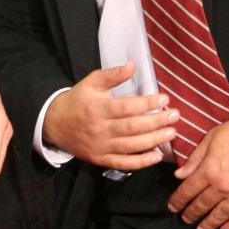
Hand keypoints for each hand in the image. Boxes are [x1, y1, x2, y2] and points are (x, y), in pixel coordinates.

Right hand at [43, 63, 177, 171]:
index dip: (147, 103)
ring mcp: (100, 146)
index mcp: (97, 109)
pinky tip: (156, 156)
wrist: (54, 124)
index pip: (126, 107)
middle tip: (174, 115)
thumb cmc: (77, 101)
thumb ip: (112, 74)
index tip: (164, 98)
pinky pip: (123, 164)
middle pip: (132, 127)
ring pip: (131, 146)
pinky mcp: (101, 159)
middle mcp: (99, 129)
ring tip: (171, 133)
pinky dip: (140, 162)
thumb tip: (132, 64)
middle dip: (156, 122)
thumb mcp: (91, 83)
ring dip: (154, 140)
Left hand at [168, 110, 228, 228]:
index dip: (178, 201)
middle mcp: (222, 186)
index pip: (188, 191)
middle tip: (185, 219)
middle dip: (191, 214)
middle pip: (202, 205)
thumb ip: (195, 158)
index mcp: (209, 171)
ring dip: (209, 224)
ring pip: (220, 214)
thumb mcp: (212, 138)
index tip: (173, 207)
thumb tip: (179, 174)